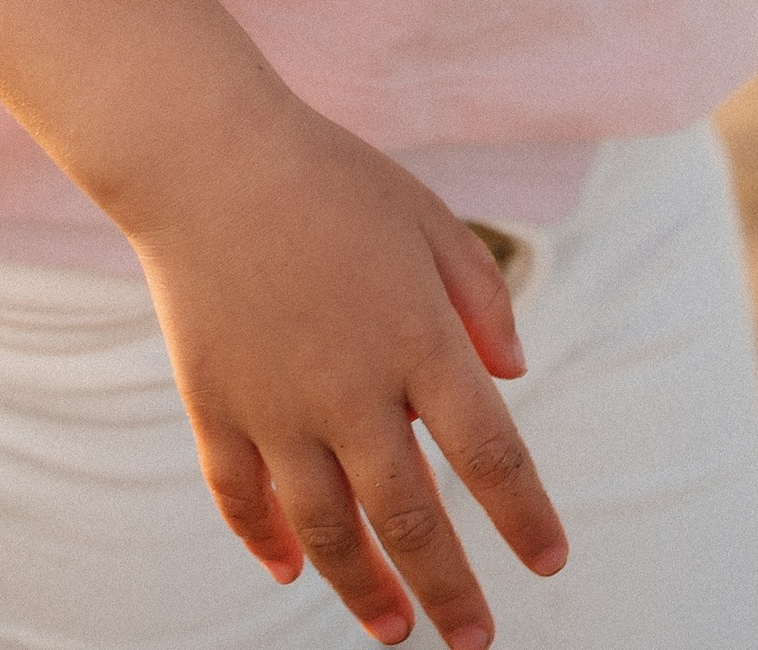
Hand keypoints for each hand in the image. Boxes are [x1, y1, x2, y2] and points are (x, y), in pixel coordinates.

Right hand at [120, 88, 567, 648]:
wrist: (206, 156)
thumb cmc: (329, 177)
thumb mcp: (427, 217)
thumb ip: (480, 298)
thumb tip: (512, 381)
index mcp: (417, 339)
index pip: (490, 454)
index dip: (525, 517)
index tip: (551, 561)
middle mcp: (351, 389)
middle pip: (411, 517)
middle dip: (449, 590)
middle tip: (474, 639)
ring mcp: (277, 406)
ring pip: (327, 529)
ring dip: (364, 589)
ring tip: (394, 630)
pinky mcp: (214, 405)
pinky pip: (241, 497)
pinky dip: (265, 541)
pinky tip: (289, 569)